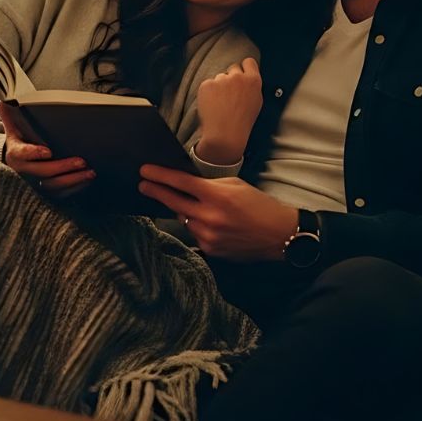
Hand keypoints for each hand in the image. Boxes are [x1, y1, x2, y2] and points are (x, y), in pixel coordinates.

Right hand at [0, 102, 94, 196]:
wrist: (16, 165)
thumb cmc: (19, 144)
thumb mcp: (13, 130)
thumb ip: (9, 117)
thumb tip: (2, 102)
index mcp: (15, 155)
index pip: (22, 154)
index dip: (34, 153)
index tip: (48, 151)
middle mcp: (23, 173)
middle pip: (42, 172)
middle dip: (62, 167)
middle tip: (81, 161)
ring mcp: (34, 185)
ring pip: (53, 187)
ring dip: (73, 180)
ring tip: (90, 172)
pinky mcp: (44, 194)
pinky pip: (60, 195)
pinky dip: (75, 188)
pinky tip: (87, 180)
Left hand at [138, 165, 297, 261]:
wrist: (278, 234)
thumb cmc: (259, 205)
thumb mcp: (236, 185)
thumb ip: (209, 185)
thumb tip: (186, 185)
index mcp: (217, 195)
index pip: (181, 182)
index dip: (160, 176)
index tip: (145, 171)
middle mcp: (209, 217)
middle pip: (173, 202)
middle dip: (156, 192)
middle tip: (143, 185)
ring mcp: (208, 236)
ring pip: (184, 219)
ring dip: (186, 211)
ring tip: (203, 208)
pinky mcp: (211, 249)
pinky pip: (195, 234)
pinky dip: (198, 226)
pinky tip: (213, 224)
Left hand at [194, 58, 262, 165]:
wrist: (224, 135)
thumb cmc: (242, 123)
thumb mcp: (256, 102)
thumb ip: (252, 87)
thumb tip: (248, 78)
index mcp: (253, 81)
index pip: (249, 62)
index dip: (244, 68)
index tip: (241, 75)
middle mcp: (238, 77)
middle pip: (233, 68)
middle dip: (231, 78)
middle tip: (229, 94)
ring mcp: (221, 79)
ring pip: (219, 77)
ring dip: (219, 86)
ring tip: (220, 104)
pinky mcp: (207, 84)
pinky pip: (208, 84)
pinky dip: (208, 93)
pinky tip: (212, 105)